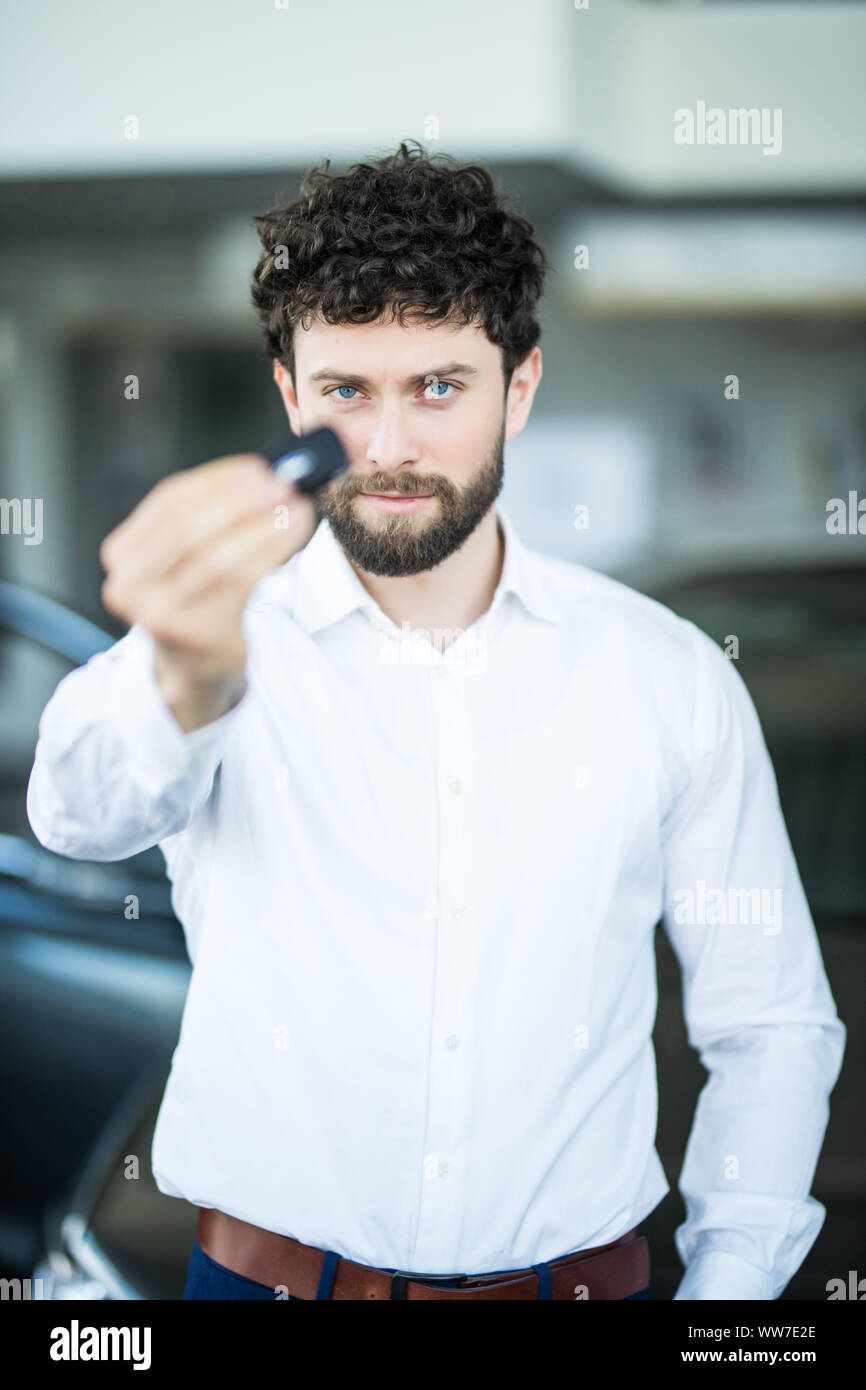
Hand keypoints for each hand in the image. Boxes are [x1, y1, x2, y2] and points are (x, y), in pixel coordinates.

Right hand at [99, 454, 317, 729]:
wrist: (195, 667)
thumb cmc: (199, 598)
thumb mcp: (188, 556)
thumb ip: (211, 515)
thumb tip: (267, 475)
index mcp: (121, 553)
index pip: (168, 502)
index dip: (216, 480)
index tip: (258, 467)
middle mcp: (128, 585)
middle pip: (188, 527)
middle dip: (240, 501)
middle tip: (282, 483)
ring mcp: (156, 614)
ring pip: (217, 556)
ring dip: (263, 525)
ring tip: (297, 506)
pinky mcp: (193, 633)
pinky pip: (239, 582)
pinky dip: (272, 550)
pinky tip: (295, 532)